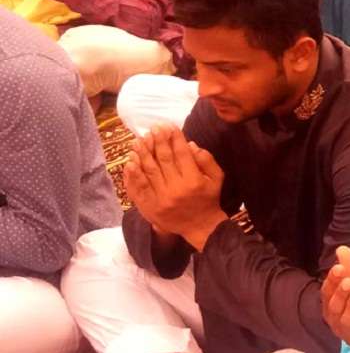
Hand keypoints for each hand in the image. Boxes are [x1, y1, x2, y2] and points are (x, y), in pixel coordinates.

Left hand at [123, 125, 226, 249]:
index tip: (168, 125)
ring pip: (149, 171)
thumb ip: (206, 159)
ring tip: (139, 140)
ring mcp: (161, 199)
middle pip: (163, 159)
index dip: (174, 137)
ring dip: (142, 153)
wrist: (199, 227)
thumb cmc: (209, 199)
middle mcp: (176, 189)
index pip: (181, 153)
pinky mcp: (150, 207)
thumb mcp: (217, 178)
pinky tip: (130, 161)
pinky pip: (139, 188)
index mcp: (193, 181)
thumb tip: (189, 144)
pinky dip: (133, 174)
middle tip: (153, 128)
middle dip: (157, 141)